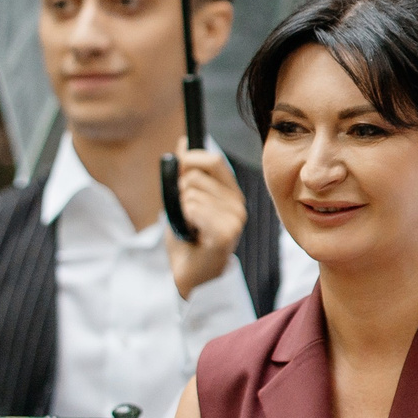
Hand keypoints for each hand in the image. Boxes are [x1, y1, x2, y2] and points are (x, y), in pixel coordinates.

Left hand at [166, 147, 246, 297]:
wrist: (189, 275)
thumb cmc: (188, 240)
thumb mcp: (183, 200)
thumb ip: (186, 172)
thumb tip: (183, 142)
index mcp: (231, 194)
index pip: (214, 160)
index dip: (191, 161)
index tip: (180, 175)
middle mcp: (238, 205)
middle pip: (196, 176)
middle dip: (181, 192)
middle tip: (186, 215)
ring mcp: (235, 219)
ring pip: (191, 193)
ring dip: (181, 210)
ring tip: (189, 228)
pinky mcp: (225, 233)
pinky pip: (193, 208)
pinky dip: (184, 219)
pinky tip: (192, 234)